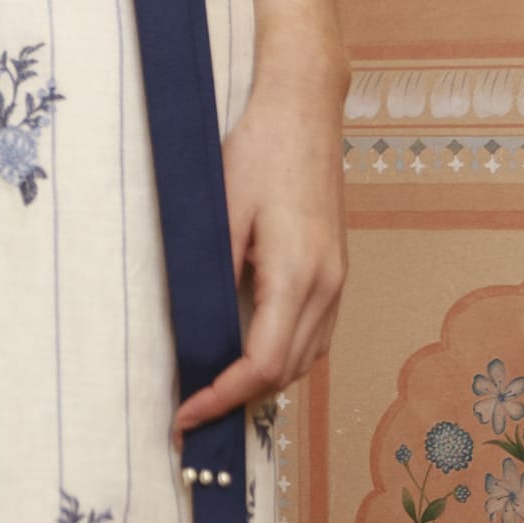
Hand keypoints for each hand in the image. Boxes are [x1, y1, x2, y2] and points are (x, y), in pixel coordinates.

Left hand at [174, 58, 345, 436]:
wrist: (304, 108)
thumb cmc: (259, 149)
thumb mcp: (221, 213)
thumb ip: (212, 278)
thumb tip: (195, 334)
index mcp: (298, 274)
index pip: (262, 365)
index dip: (221, 398)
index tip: (185, 414)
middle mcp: (327, 285)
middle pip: (288, 373)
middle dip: (239, 400)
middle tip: (192, 413)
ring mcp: (338, 279)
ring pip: (307, 359)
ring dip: (263, 382)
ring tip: (215, 389)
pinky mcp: (336, 270)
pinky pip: (315, 334)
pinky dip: (283, 355)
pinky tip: (249, 351)